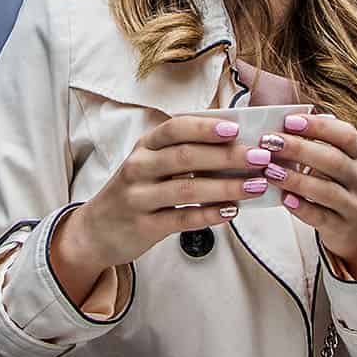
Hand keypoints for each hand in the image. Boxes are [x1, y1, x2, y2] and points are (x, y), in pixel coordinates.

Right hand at [50, 116, 269, 304]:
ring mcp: (139, 197)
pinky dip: (210, 214)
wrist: (96, 230)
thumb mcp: (150, 164)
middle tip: (260, 157)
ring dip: (227, 186)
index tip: (237, 128)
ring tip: (256, 185)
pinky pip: (183, 218)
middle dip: (228, 156)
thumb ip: (184, 152)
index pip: (176, 128)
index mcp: (145, 146)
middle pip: (186, 156)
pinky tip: (233, 211)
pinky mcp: (144, 226)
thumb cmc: (137, 190)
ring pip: (188, 189)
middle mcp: (139, 167)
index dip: (206, 127)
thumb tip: (236, 144)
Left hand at [261, 113, 356, 278]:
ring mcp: (354, 205)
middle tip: (270, 142)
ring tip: (270, 170)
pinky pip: (321, 217)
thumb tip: (283, 125)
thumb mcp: (345, 163)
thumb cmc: (347, 187)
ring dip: (296, 179)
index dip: (318, 126)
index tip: (289, 120)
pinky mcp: (342, 228)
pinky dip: (302, 207)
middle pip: (333, 160)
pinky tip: (284, 198)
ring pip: (326, 190)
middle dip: (299, 149)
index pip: (346, 135)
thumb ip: (320, 145)